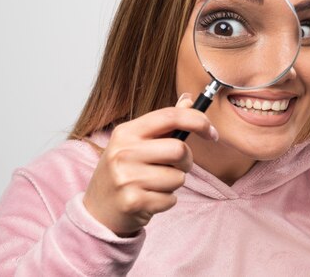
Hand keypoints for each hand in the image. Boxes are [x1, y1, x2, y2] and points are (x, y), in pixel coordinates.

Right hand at [82, 93, 217, 236]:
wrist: (98, 210)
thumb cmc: (125, 171)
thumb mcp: (137, 142)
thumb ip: (165, 122)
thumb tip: (189, 99)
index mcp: (126, 132)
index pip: (170, 116)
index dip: (198, 121)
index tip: (212, 132)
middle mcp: (123, 152)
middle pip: (179, 149)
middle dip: (186, 161)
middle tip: (176, 167)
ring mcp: (126, 178)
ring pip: (178, 177)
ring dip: (174, 184)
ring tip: (154, 185)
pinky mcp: (132, 202)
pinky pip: (171, 199)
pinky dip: (166, 201)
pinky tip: (149, 199)